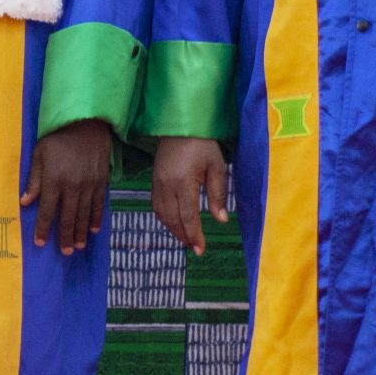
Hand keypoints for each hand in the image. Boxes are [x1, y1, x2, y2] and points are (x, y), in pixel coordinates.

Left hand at [22, 119, 112, 251]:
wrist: (87, 124)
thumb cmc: (58, 138)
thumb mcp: (40, 154)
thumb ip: (34, 179)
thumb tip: (26, 202)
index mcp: (54, 180)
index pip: (47, 210)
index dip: (43, 228)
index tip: (40, 242)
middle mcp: (72, 187)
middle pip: (68, 217)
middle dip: (65, 236)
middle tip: (64, 252)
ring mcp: (89, 185)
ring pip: (84, 214)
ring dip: (81, 232)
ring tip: (78, 246)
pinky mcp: (101, 182)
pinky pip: (98, 204)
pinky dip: (96, 218)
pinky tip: (93, 230)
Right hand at [150, 136, 226, 255]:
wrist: (178, 125)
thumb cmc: (202, 144)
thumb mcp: (216, 167)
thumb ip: (218, 194)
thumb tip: (221, 220)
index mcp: (183, 183)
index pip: (188, 216)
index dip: (194, 235)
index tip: (200, 249)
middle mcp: (166, 186)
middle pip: (172, 219)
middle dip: (183, 236)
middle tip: (195, 248)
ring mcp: (157, 183)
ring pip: (162, 214)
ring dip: (173, 229)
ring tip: (185, 238)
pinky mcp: (154, 180)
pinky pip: (156, 205)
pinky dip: (165, 218)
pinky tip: (174, 222)